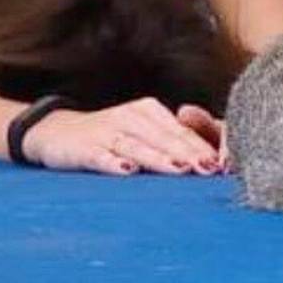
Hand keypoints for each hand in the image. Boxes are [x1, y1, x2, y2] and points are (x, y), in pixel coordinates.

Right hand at [23, 97, 221, 174]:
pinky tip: (127, 170)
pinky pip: (101, 155)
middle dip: (189, 154)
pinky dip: (114, 162)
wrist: (57, 132)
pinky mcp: (84, 147)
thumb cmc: (112, 136)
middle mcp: (131, 117)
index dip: (203, 148)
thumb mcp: (144, 133)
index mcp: (150, 112)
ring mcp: (107, 131)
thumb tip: (211, 163)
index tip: (224, 164)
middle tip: (210, 169)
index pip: (182, 132)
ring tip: (179, 170)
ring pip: (138, 146)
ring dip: (159, 159)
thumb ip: (172, 144)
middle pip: (165, 138)